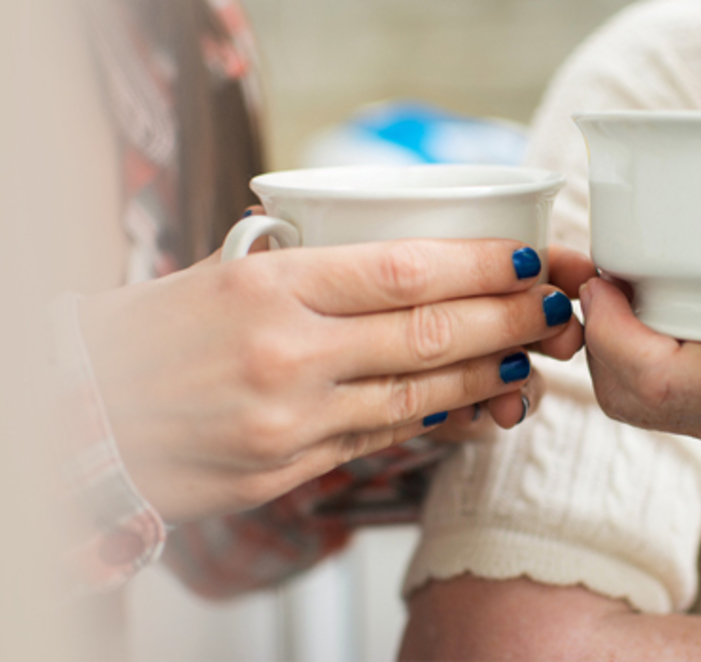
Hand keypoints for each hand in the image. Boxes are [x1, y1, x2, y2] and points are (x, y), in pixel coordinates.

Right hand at [80, 235, 583, 522]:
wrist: (84, 413)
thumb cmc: (156, 332)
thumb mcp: (230, 275)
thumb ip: (317, 274)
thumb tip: (415, 272)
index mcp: (272, 285)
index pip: (405, 269)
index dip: (480, 265)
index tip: (525, 258)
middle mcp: (287, 351)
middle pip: (430, 333)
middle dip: (509, 321)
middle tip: (553, 311)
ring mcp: (290, 418)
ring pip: (419, 395)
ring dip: (489, 378)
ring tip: (531, 362)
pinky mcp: (288, 467)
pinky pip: (383, 442)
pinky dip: (438, 423)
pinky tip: (476, 410)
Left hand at [580, 263, 700, 510]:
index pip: (650, 382)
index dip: (608, 330)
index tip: (604, 275)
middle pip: (634, 401)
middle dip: (603, 340)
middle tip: (605, 274)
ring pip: (658, 406)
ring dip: (629, 349)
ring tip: (635, 283)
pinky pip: (691, 405)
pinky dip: (668, 360)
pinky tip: (689, 313)